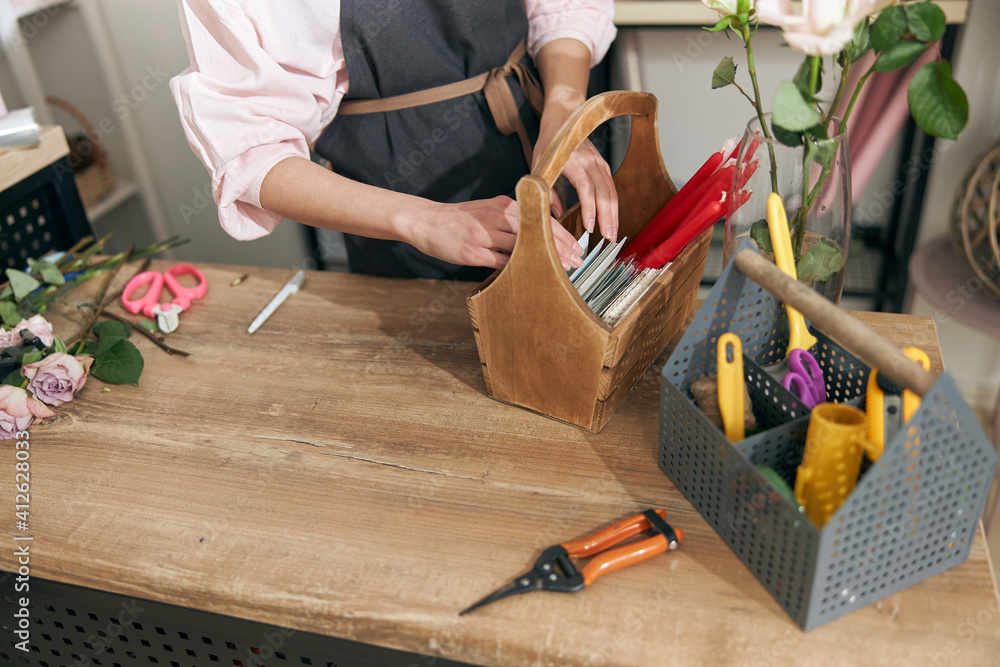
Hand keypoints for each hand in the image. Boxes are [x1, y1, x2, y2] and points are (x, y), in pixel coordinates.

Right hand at [407, 196, 584, 270]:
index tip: (576, 245)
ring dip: (544, 259)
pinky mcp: (472, 252)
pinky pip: (501, 262)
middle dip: (560, 247)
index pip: (539, 217)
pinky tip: (532, 275)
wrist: (426, 221)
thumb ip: (510, 220)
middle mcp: (495, 216)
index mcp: (502, 205)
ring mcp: (483, 234)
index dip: (561, 233)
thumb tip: (536, 234)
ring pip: (522, 247)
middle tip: (577, 260)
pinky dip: (518, 268)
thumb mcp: (487, 209)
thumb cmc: (459, 219)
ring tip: (561, 270)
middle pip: (536, 232)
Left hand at [536, 137, 619, 242]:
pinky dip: (613, 203)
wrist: (562, 117)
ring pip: (611, 190)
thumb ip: (546, 191)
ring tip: (613, 233)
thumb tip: (556, 215)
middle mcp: (589, 160)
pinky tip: (613, 217)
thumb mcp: (539, 167)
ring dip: (614, 213)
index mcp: (572, 161)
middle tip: (608, 238)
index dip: (589, 209)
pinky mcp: (603, 164)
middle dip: (608, 216)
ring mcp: (598, 161)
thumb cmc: (548, 143)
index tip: (590, 227)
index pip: (585, 188)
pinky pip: (611, 186)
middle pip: (604, 192)